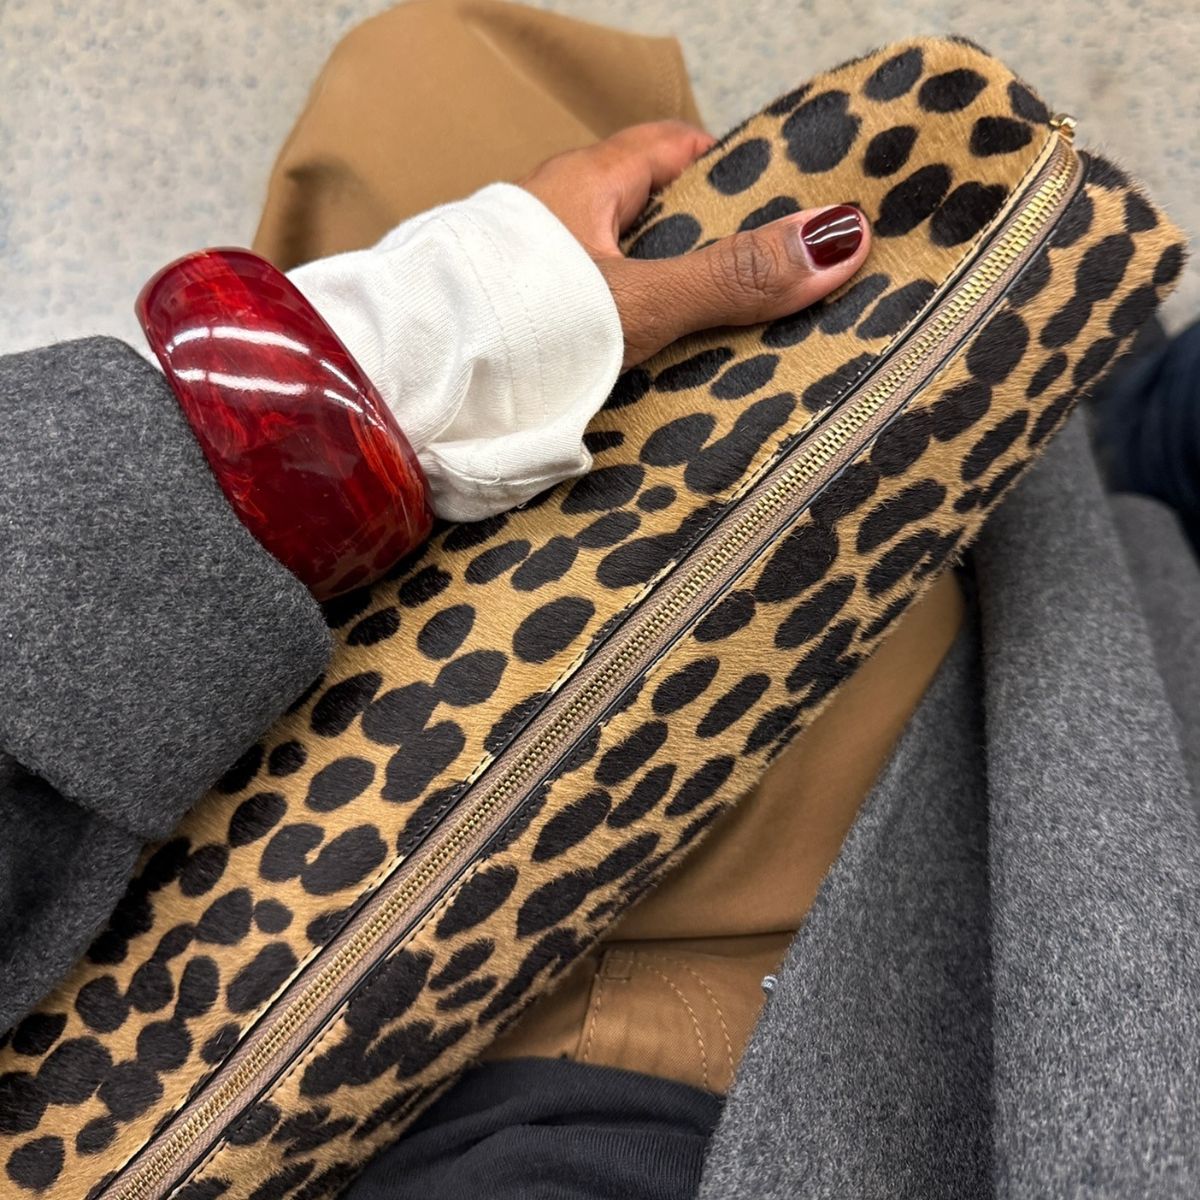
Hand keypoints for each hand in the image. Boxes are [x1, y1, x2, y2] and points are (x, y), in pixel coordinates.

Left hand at [519, 120, 870, 368]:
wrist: (404, 384)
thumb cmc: (513, 323)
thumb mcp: (639, 299)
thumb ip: (730, 278)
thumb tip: (839, 240)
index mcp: (582, 185)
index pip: (667, 147)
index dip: (722, 163)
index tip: (770, 192)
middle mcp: (547, 218)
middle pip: (640, 212)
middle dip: (694, 240)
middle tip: (753, 278)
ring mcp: (522, 273)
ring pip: (606, 269)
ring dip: (652, 295)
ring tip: (708, 337)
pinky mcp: (504, 325)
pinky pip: (576, 317)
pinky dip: (613, 336)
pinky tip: (634, 375)